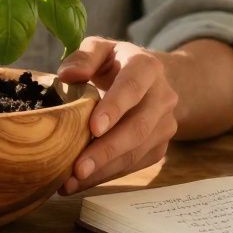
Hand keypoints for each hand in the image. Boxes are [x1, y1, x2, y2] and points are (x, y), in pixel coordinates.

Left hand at [56, 37, 178, 194]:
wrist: (148, 81)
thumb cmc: (115, 64)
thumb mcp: (99, 49)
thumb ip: (83, 56)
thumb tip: (67, 75)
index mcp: (147, 67)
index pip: (133, 87)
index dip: (115, 108)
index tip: (93, 128)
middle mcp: (163, 97)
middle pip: (137, 128)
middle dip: (107, 150)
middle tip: (78, 168)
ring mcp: (165, 125)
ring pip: (137, 152)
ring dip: (104, 170)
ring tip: (71, 181)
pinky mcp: (159, 147)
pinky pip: (134, 165)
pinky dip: (107, 175)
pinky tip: (81, 182)